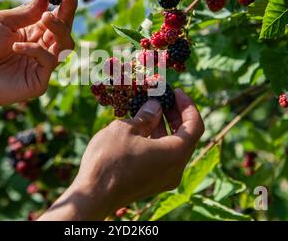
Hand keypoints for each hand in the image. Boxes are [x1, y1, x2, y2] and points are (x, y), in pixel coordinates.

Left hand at [0, 0, 76, 108]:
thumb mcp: (2, 22)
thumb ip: (27, 11)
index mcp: (31, 34)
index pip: (54, 19)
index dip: (64, 5)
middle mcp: (40, 50)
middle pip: (64, 31)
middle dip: (68, 12)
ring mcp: (40, 67)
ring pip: (65, 46)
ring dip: (59, 28)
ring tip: (46, 17)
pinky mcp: (38, 82)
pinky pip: (49, 62)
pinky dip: (35, 50)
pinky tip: (16, 47)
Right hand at [40, 89, 204, 219]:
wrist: (92, 195)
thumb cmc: (109, 159)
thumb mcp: (126, 129)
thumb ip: (146, 116)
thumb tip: (155, 107)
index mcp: (175, 154)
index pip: (194, 126)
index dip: (188, 106)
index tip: (176, 92)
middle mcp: (175, 169)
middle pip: (186, 137)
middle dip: (176, 116)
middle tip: (164, 99)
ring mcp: (164, 179)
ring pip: (173, 148)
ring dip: (165, 128)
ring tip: (150, 110)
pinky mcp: (152, 184)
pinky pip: (162, 158)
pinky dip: (157, 141)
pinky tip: (142, 129)